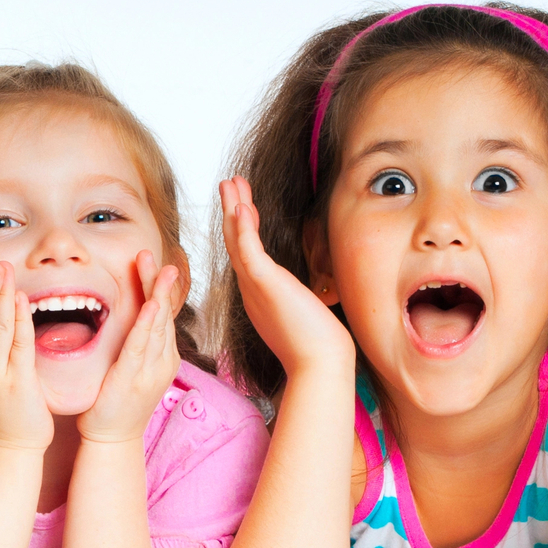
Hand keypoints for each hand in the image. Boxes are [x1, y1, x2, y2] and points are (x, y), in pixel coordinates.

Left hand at [78, 251, 181, 443]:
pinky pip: (142, 346)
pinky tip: (150, 306)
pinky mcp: (134, 378)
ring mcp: (151, 370)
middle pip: (163, 313)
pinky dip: (147, 324)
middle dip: (159, 282)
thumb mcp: (129, 368)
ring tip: (159, 268)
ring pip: (158, 325)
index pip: (161, 314)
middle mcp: (162, 360)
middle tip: (152, 254)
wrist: (112, 439)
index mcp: (161, 355)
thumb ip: (132, 344)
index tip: (151, 262)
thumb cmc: (115, 404)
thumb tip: (128, 318)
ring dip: (157, 294)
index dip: (157, 286)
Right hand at [220, 177, 354, 377]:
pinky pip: (248, 249)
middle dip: (232, 210)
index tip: (242, 205)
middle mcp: (251, 290)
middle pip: (234, 242)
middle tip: (229, 184)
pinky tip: (242, 205)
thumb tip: (311, 294)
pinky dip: (243, 226)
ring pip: (236, 240)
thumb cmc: (317, 348)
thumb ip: (299, 300)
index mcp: (259, 296)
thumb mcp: (304, 314)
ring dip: (233, 208)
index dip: (240, 228)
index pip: (245, 255)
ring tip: (230, 182)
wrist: (319, 365)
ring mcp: (254, 287)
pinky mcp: (264, 284)